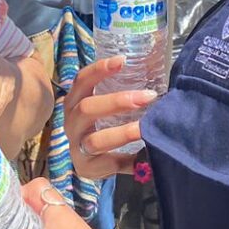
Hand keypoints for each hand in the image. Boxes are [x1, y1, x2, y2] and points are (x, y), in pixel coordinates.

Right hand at [65, 56, 158, 179]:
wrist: (92, 162)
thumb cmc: (103, 124)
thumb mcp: (106, 106)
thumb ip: (122, 90)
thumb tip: (156, 70)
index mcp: (75, 101)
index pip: (81, 81)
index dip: (99, 70)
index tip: (122, 61)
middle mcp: (72, 122)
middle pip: (86, 108)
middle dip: (117, 101)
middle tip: (148, 96)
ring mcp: (77, 147)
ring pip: (95, 140)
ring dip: (123, 133)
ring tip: (144, 129)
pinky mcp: (87, 168)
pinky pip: (110, 164)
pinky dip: (130, 160)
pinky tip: (148, 157)